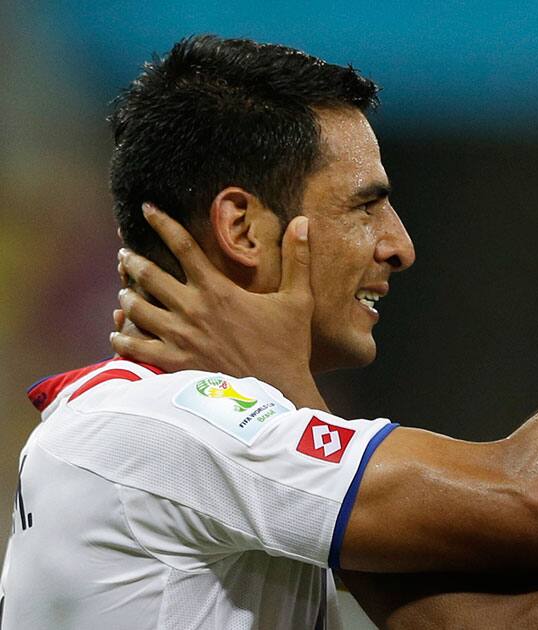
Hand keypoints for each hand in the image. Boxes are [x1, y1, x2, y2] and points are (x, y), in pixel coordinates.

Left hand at [111, 204, 314, 395]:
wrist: (276, 395)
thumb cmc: (288, 348)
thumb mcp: (298, 300)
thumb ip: (297, 259)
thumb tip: (302, 222)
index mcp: (217, 290)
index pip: (182, 246)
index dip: (161, 224)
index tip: (146, 209)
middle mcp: (191, 310)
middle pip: (149, 275)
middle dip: (132, 261)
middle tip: (124, 255)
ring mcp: (179, 338)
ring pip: (136, 310)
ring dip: (127, 297)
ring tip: (123, 291)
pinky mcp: (173, 365)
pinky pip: (135, 348)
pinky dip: (122, 338)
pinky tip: (117, 333)